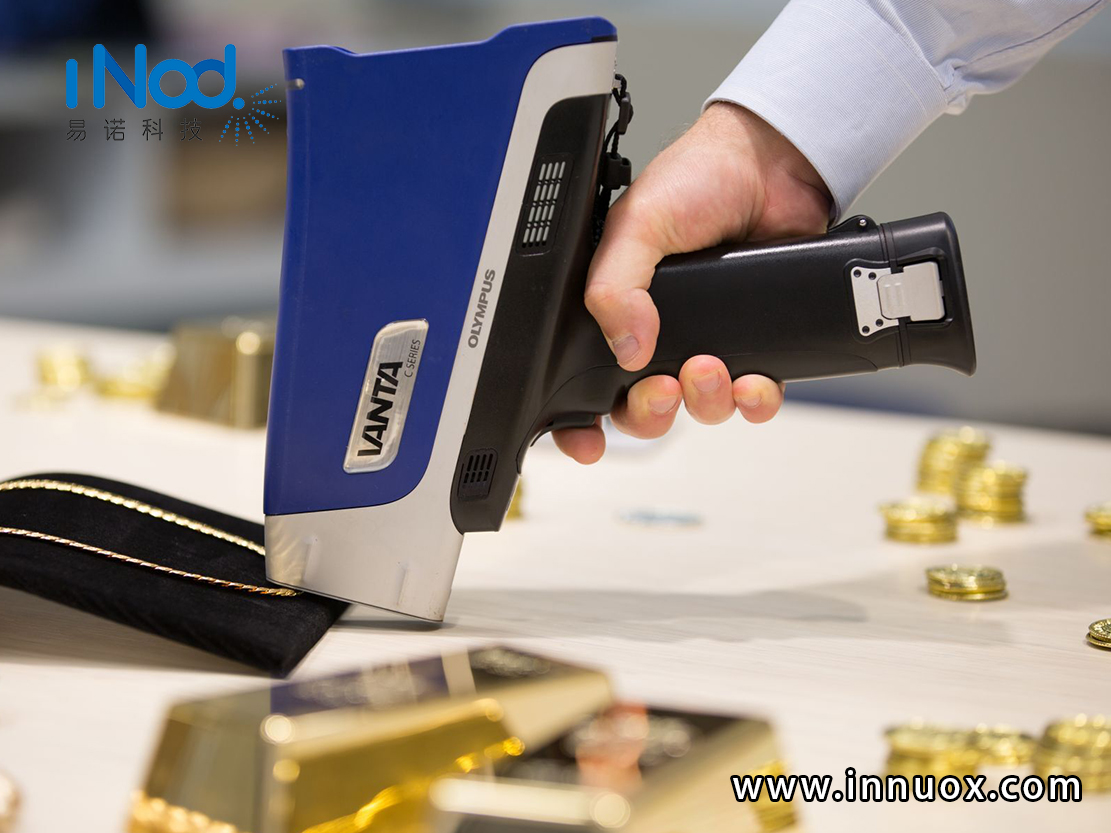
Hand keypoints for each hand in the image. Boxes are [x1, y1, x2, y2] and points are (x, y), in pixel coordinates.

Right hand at [553, 103, 831, 462]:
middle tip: (662, 388)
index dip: (579, 420)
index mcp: (616, 308)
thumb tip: (626, 346)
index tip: (586, 440)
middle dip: (649, 413)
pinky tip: (754, 380)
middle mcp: (657, 333)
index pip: (584, 380)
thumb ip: (615, 285)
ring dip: (704, 403)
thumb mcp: (637, 224)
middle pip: (641, 409)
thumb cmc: (699, 179)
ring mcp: (708, 341)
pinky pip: (752, 398)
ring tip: (711, 367)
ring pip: (698, 408)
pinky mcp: (757, 344)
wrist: (773, 165)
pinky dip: (754, 400)